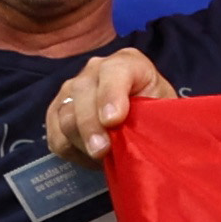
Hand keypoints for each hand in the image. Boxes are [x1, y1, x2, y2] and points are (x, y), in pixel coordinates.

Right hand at [42, 45, 176, 164]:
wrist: (141, 122)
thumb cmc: (157, 116)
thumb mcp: (165, 112)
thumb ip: (155, 117)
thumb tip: (147, 135)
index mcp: (128, 62)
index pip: (114, 71)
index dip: (111, 94)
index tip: (113, 120)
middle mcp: (95, 69)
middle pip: (83, 93)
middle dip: (91, 125)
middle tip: (101, 151)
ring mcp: (72, 88)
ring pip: (66, 115)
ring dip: (82, 142)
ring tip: (103, 158)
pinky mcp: (57, 111)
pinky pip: (55, 134)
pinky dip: (71, 150)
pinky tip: (90, 159)